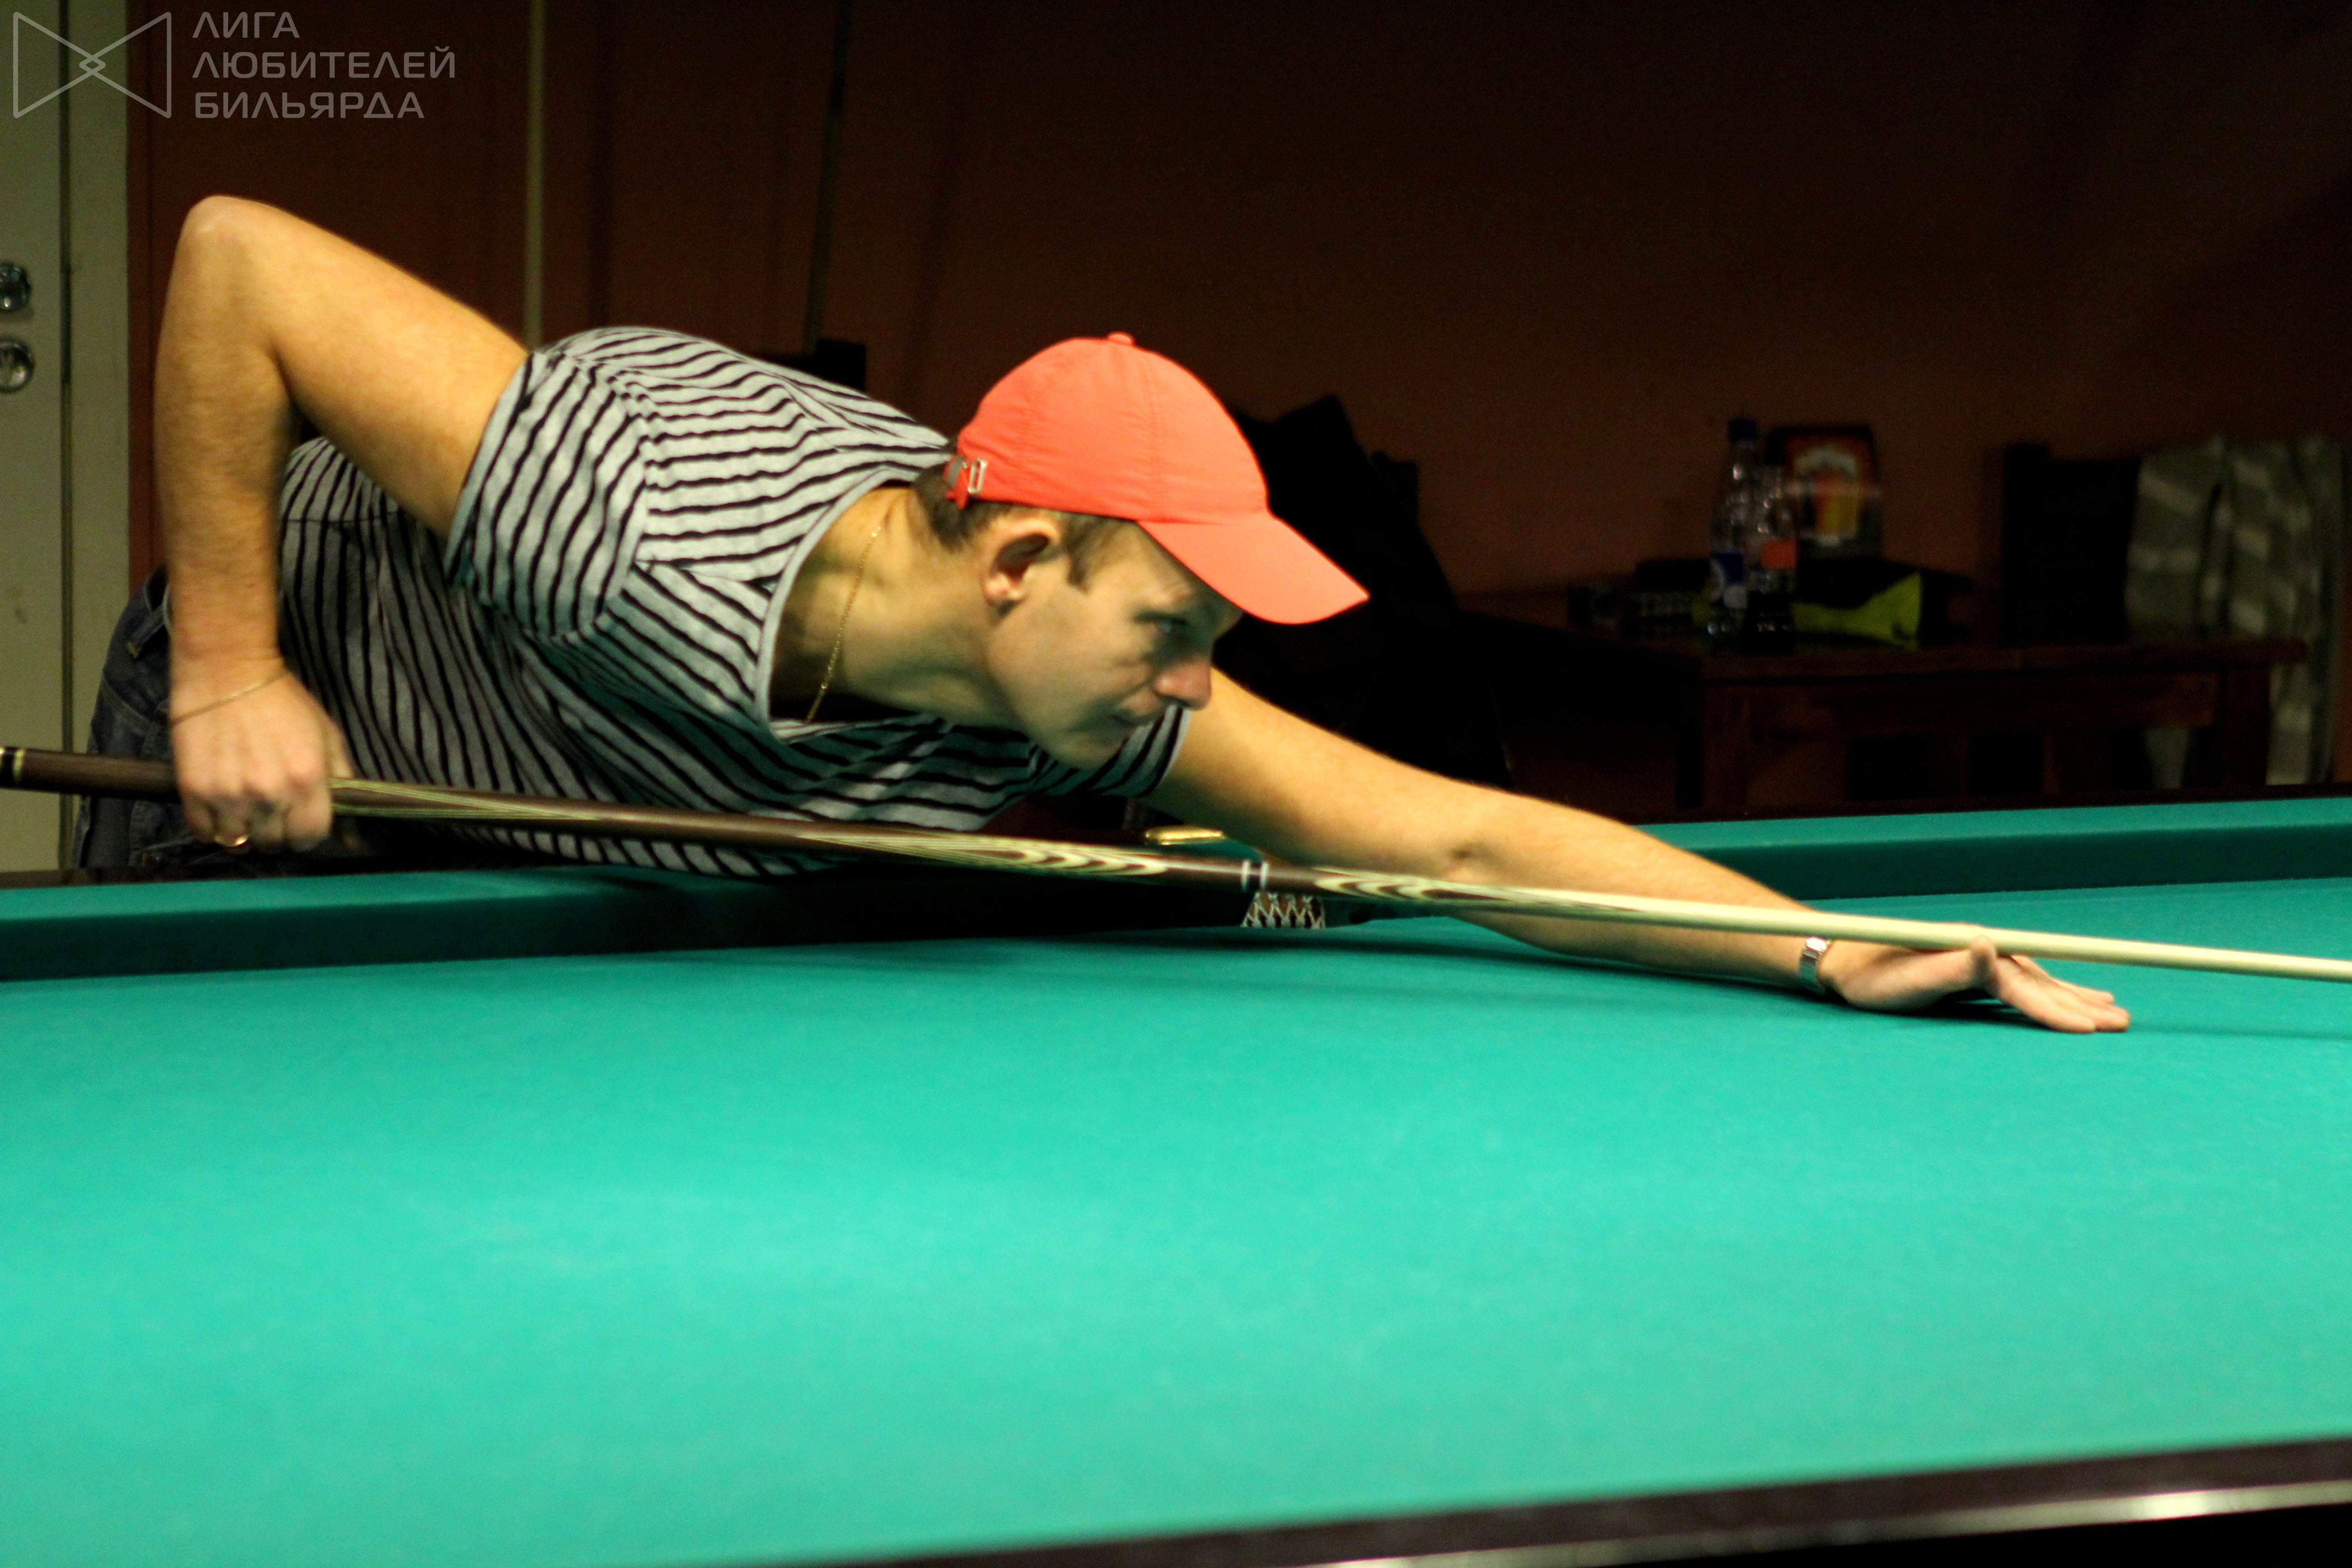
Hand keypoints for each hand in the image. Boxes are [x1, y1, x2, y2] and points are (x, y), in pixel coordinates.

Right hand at [171, 661, 353, 853]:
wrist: (226, 672)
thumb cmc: (284, 703)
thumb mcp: (327, 737)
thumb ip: (342, 785)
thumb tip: (352, 838)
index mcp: (307, 781)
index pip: (309, 837)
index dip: (306, 833)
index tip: (299, 820)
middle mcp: (269, 794)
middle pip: (274, 843)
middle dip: (276, 831)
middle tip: (270, 809)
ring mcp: (228, 795)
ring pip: (238, 843)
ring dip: (243, 832)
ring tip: (244, 808)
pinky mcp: (193, 790)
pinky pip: (203, 833)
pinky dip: (212, 828)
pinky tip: (220, 807)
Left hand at [1821, 937, 2130, 1033]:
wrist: (1849, 962)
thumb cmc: (1874, 977)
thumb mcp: (1907, 980)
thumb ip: (1949, 968)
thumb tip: (1986, 945)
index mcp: (1973, 950)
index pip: (2023, 986)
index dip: (2056, 1009)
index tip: (2089, 1028)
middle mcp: (1985, 949)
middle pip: (2042, 981)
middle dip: (2082, 1005)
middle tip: (2122, 1025)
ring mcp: (1984, 957)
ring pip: (2041, 980)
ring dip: (2077, 997)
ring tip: (2115, 1012)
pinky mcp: (1979, 968)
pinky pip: (2027, 982)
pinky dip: (2056, 991)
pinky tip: (2079, 997)